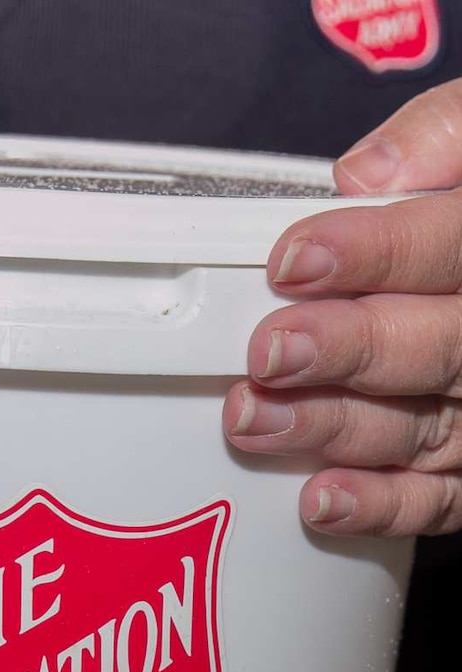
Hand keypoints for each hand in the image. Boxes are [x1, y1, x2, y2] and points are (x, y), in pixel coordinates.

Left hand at [224, 80, 461, 536]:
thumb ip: (442, 140)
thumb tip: (366, 175)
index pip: (452, 247)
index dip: (376, 253)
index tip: (295, 259)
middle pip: (440, 348)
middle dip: (349, 349)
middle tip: (269, 351)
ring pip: (423, 429)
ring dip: (335, 428)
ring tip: (254, 419)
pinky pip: (440, 501)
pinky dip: (383, 506)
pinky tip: (320, 501)